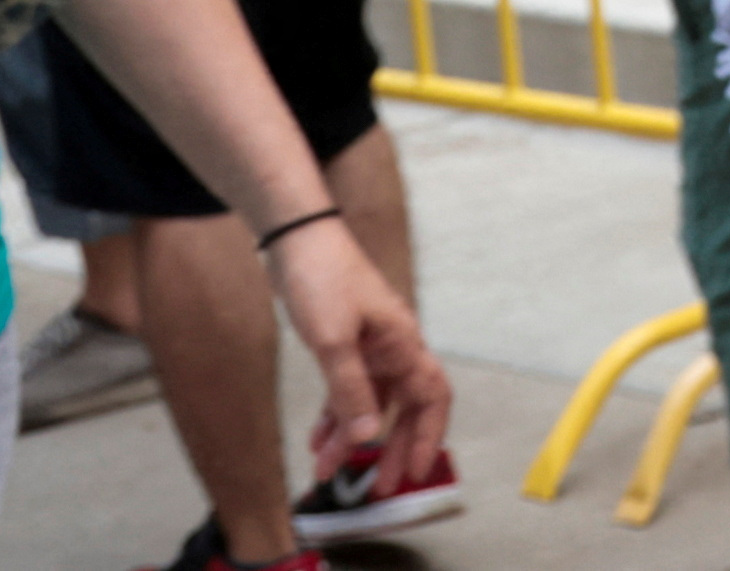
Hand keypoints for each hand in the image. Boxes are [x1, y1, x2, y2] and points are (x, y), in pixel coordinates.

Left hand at [268, 218, 451, 497]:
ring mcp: (370, 347)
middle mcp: (393, 348)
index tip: (414, 472)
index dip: (427, 436)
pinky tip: (317, 439)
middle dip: (391, 449)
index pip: (431, 397)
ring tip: (328, 470)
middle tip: (377, 488)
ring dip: (351, 437)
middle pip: (404, 408)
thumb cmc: (323, 279)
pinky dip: (334, 415)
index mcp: (402, 344)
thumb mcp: (333, 340)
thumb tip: (366, 436)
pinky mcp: (346, 344)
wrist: (298, 240)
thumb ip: (350, 389)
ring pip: (369, 403)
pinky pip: (347, 390)